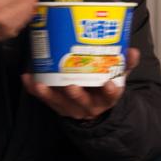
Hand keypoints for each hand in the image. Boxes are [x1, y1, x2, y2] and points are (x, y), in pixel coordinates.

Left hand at [23, 48, 139, 120]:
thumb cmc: (102, 88)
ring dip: (49, 93)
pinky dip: (35, 90)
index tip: (109, 84)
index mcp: (106, 98)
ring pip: (60, 103)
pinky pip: (45, 99)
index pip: (111, 96)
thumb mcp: (117, 78)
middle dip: (76, 94)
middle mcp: (89, 105)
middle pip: (82, 101)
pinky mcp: (57, 106)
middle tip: (71, 85)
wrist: (92, 110)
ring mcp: (71, 107)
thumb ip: (125, 65)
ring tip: (41, 83)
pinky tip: (27, 78)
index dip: (110, 91)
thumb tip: (133, 51)